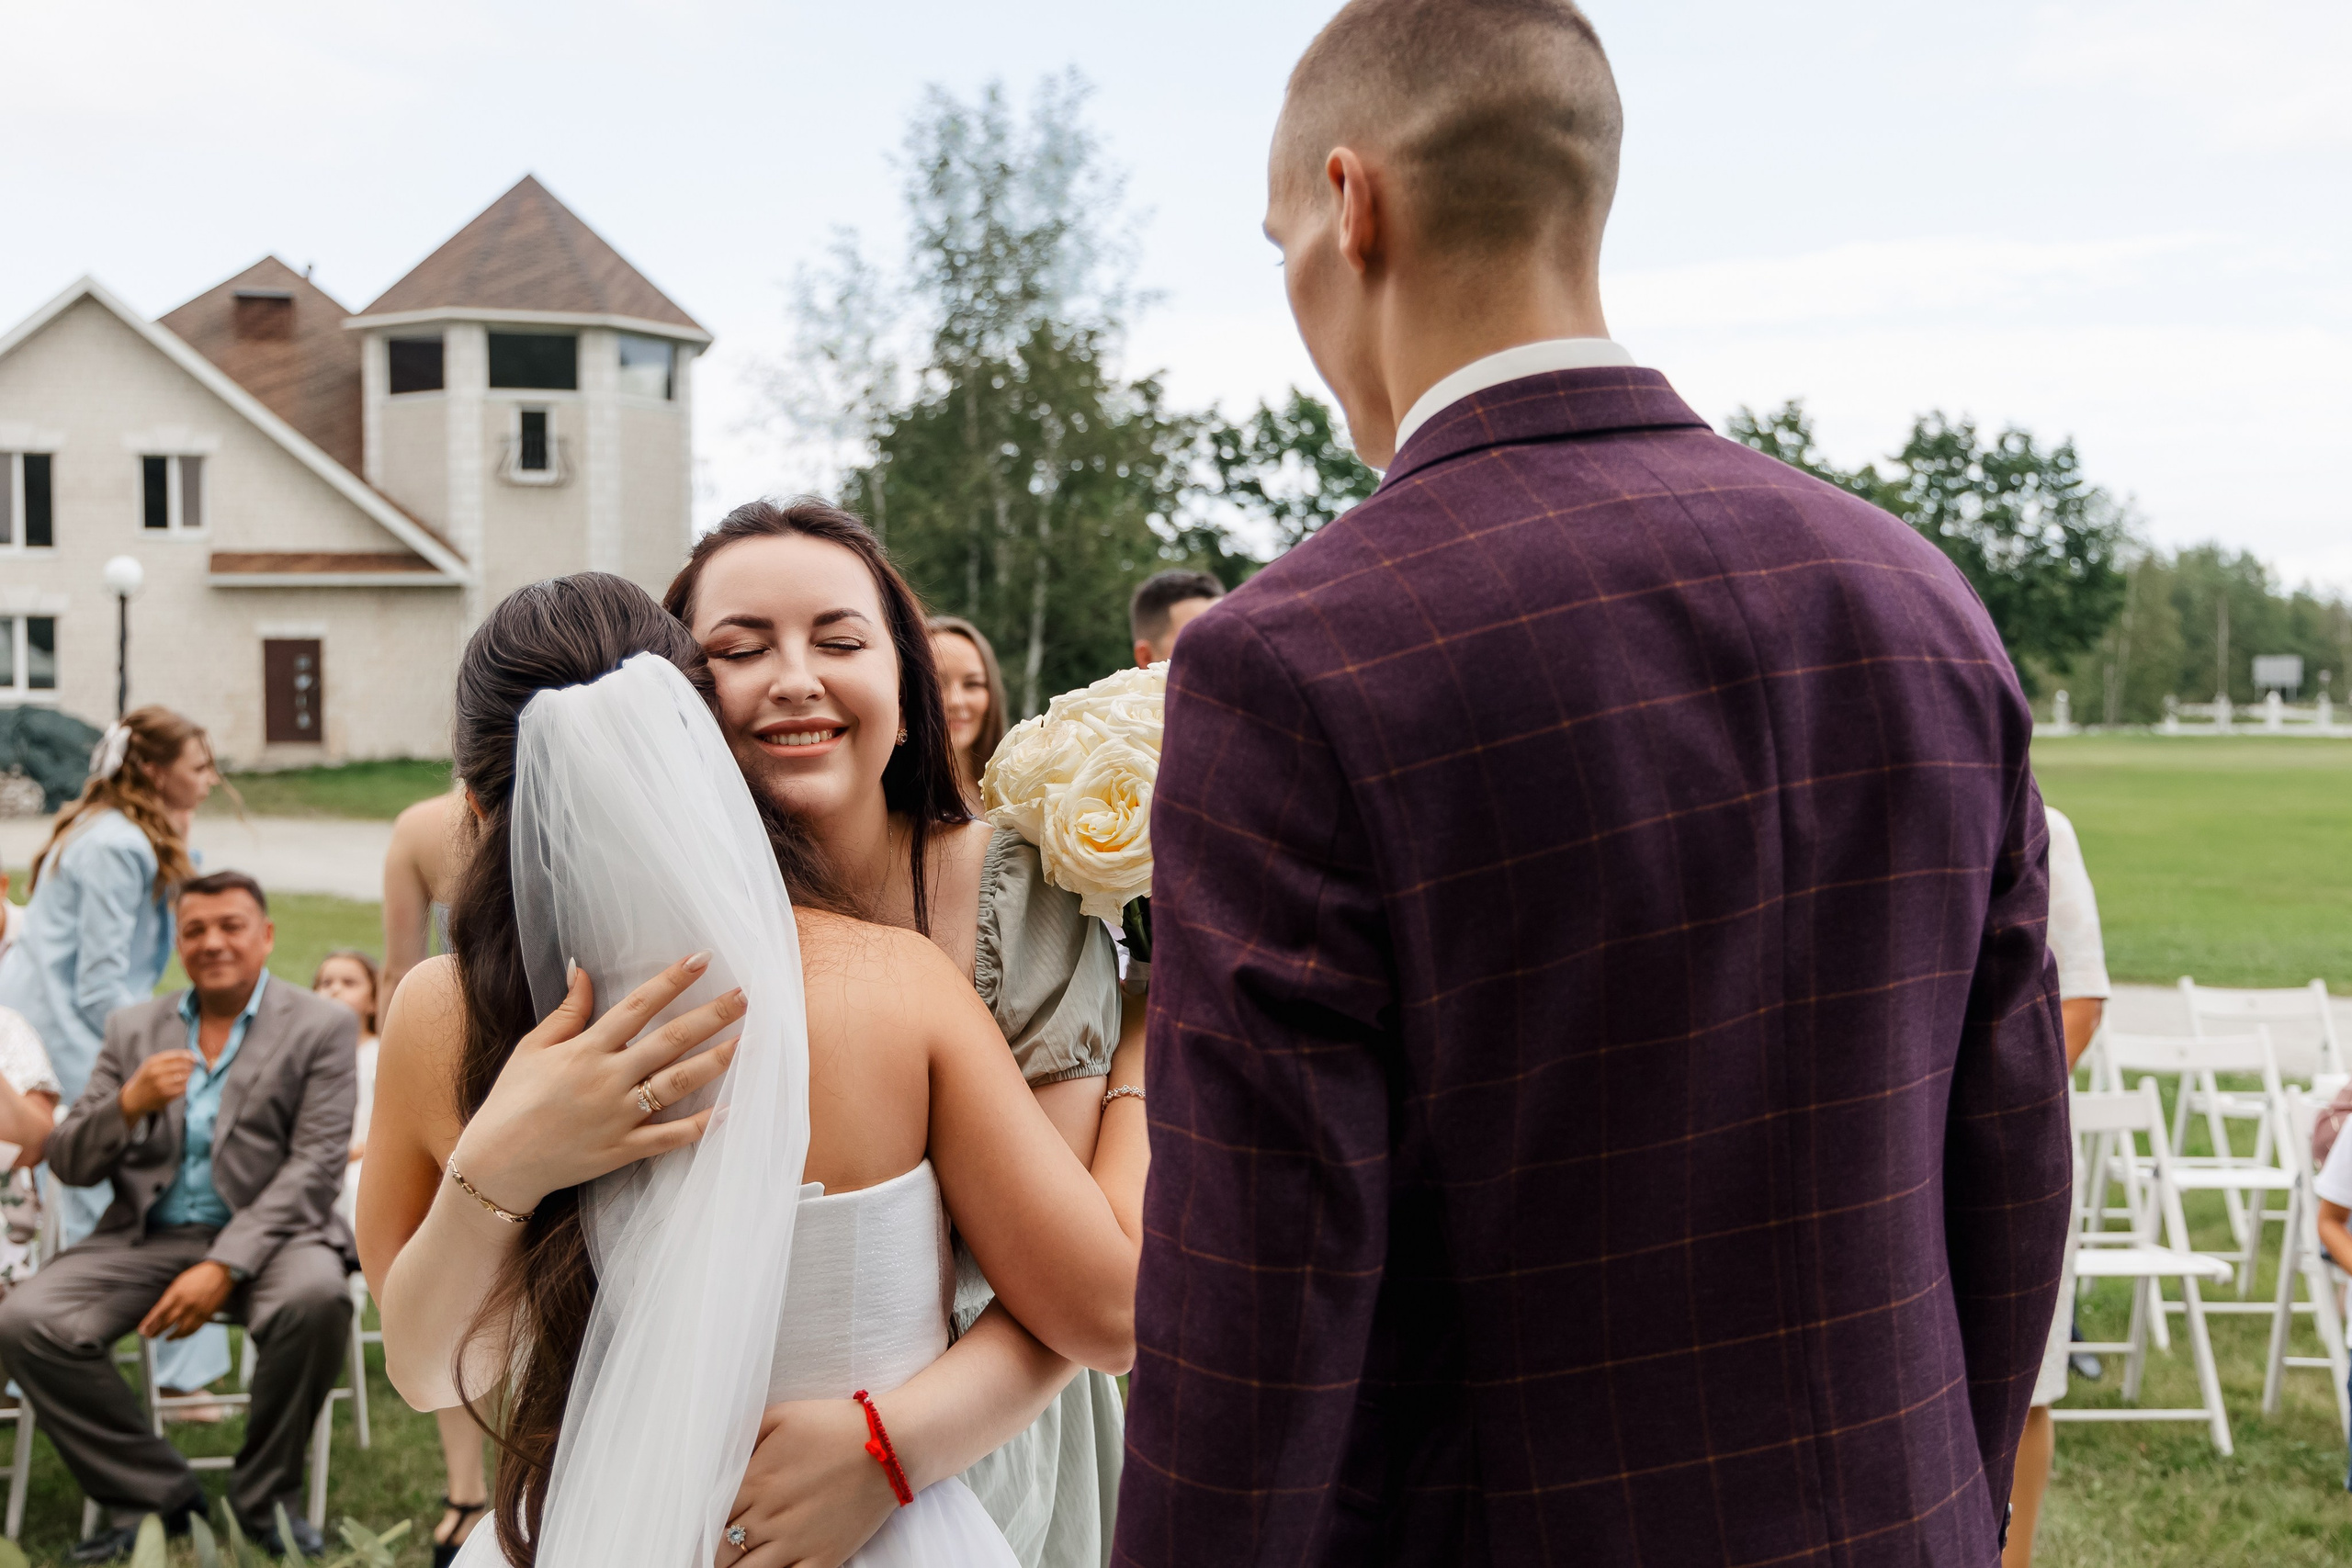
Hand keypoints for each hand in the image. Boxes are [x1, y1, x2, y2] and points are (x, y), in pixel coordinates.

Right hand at [120, 1051, 195, 1122]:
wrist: (133, 1099)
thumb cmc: (146, 1079)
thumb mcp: (151, 1065)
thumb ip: (168, 1059)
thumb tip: (192, 1055)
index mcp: (152, 1062)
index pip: (178, 1055)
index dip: (190, 1056)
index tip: (196, 1058)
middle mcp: (156, 1072)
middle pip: (184, 1066)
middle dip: (191, 1067)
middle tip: (193, 1069)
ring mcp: (161, 1084)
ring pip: (185, 1077)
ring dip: (190, 1077)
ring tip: (187, 1077)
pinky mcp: (165, 1095)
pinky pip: (183, 1088)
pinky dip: (186, 1087)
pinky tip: (183, 1086)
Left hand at [140, 1261, 234, 1339]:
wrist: (221, 1272)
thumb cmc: (199, 1275)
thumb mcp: (179, 1282)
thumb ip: (170, 1297)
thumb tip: (160, 1312)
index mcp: (176, 1294)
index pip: (158, 1313)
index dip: (149, 1324)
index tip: (142, 1330)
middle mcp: (184, 1304)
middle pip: (166, 1323)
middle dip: (156, 1331)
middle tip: (150, 1336)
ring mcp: (196, 1311)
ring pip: (180, 1330)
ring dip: (172, 1336)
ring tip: (167, 1338)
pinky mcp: (206, 1315)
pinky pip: (194, 1329)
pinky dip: (186, 1335)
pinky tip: (181, 1336)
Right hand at [449, 954, 743, 1217]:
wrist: (497, 1164)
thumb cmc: (512, 1100)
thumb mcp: (532, 1048)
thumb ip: (567, 1011)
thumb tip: (581, 968)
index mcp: (586, 1049)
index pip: (638, 1006)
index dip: (672, 980)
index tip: (703, 959)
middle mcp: (607, 1079)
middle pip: (670, 1040)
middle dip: (711, 1016)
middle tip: (747, 996)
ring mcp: (618, 1116)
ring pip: (678, 1084)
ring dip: (717, 1061)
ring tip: (750, 1041)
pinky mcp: (623, 1149)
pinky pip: (671, 1137)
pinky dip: (703, 1125)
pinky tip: (734, 1109)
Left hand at [719, 1399, 897, 1567]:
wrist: (891, 1446)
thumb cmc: (835, 1425)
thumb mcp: (782, 1415)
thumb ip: (744, 1435)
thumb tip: (718, 1458)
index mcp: (756, 1482)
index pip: (710, 1516)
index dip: (703, 1523)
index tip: (704, 1525)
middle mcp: (770, 1517)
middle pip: (721, 1551)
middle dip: (713, 1552)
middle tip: (712, 1550)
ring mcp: (797, 1542)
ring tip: (734, 1564)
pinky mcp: (824, 1559)